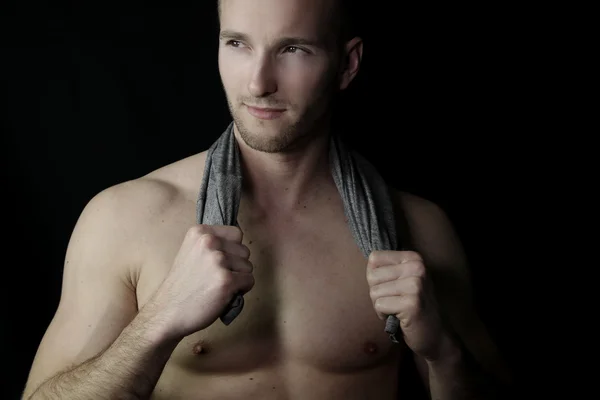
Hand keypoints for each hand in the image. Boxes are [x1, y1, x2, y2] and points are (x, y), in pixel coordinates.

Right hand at [145, 225, 254, 339]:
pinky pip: (249, 281)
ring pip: (248, 267)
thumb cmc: (182, 286)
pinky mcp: (226, 280)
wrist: (167, 312)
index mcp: (200, 232)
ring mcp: (218, 260)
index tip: (219, 262)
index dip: (232, 250)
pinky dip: (241, 290)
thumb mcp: (191, 252)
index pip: (236, 233)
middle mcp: (209, 242)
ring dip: (238, 278)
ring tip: (217, 287)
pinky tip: (223, 295)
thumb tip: (238, 242)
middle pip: (244, 251)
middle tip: (216, 278)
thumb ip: (212, 244)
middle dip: (236, 266)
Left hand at [367, 250, 444, 360]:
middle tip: (395, 301)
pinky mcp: (412, 303)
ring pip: (374, 292)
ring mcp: (415, 284)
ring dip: (381, 305)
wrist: (434, 333)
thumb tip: (368, 262)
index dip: (376, 277)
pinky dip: (383, 315)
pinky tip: (398, 317)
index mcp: (413, 258)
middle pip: (372, 276)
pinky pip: (379, 305)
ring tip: (398, 309)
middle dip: (378, 293)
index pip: (375, 258)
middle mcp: (417, 267)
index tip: (391, 287)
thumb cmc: (412, 306)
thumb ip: (385, 268)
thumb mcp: (402, 279)